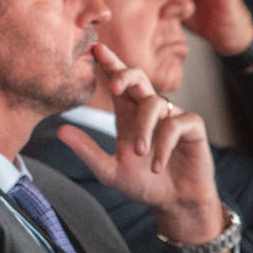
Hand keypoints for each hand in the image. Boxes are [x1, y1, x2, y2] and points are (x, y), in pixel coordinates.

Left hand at [59, 45, 224, 244]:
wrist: (173, 203)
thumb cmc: (143, 183)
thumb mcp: (108, 170)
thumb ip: (87, 150)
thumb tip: (59, 131)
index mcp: (128, 114)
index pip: (117, 82)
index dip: (109, 64)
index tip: (96, 49)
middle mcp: (149, 110)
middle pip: (138, 77)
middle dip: (125, 75)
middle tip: (114, 85)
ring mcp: (172, 116)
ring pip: (155, 103)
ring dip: (144, 128)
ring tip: (137, 153)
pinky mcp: (192, 127)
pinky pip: (176, 124)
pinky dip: (164, 145)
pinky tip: (156, 165)